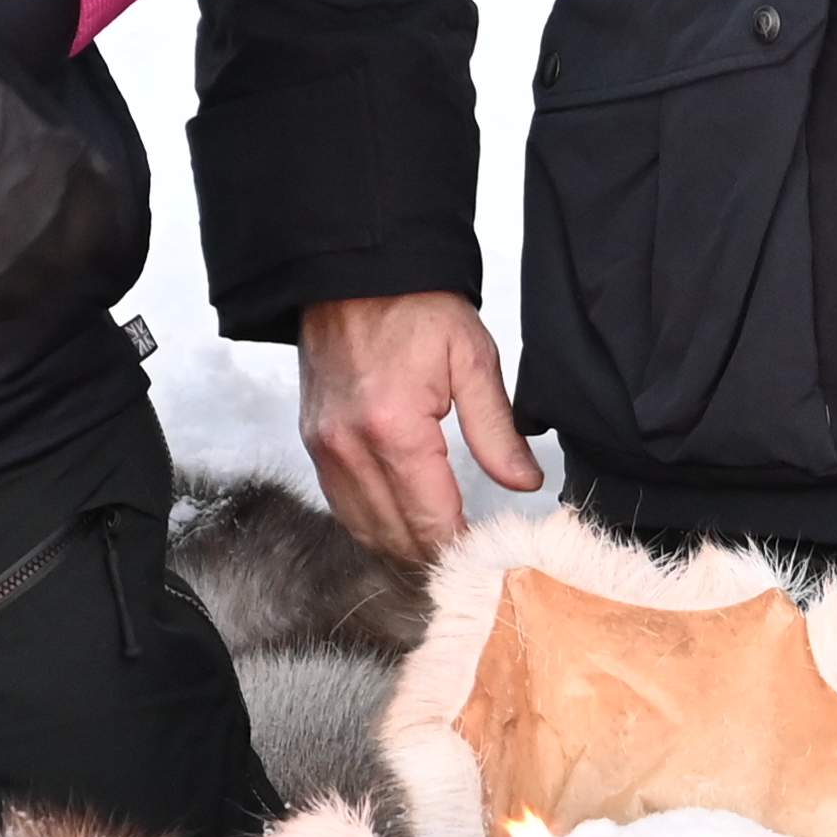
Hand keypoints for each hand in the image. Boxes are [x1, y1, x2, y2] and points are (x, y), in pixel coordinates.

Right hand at [299, 291, 541, 569]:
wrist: (354, 273)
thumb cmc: (416, 306)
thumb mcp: (473, 359)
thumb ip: (498, 431)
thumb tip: (524, 483)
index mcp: (394, 429)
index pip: (431, 520)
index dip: (462, 548)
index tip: (489, 560)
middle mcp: (348, 448)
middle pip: (394, 535)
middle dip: (435, 556)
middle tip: (472, 563)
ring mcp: (324, 448)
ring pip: (363, 528)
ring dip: (402, 547)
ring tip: (443, 552)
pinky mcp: (312, 443)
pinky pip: (341, 504)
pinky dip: (373, 523)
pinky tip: (403, 525)